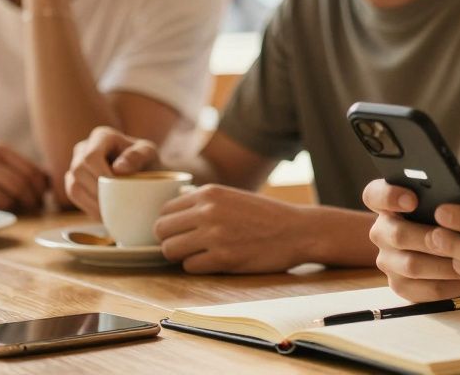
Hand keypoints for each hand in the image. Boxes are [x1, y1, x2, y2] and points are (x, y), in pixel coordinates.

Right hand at [0, 140, 48, 212]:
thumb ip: (22, 168)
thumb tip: (52, 182)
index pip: (31, 171)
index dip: (41, 188)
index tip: (43, 196)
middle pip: (21, 185)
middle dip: (32, 199)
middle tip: (35, 206)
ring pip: (8, 199)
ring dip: (17, 207)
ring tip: (19, 206)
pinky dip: (1, 210)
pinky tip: (0, 206)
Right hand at [64, 126, 160, 218]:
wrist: (146, 173)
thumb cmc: (148, 161)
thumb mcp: (150, 154)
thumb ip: (138, 156)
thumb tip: (118, 168)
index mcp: (102, 136)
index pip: (91, 157)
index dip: (101, 174)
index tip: (119, 187)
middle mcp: (84, 148)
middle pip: (79, 171)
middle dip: (97, 190)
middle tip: (116, 203)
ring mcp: (75, 165)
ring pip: (73, 185)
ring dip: (92, 202)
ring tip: (111, 211)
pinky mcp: (73, 181)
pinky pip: (74, 195)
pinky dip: (89, 207)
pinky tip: (104, 213)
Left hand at [153, 185, 316, 272]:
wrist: (298, 231)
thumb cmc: (267, 216)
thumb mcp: (233, 197)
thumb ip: (204, 203)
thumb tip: (172, 217)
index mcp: (210, 192)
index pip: (164, 210)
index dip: (170, 224)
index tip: (181, 232)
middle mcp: (208, 211)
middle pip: (161, 230)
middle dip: (170, 240)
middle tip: (187, 246)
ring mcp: (214, 235)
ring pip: (170, 250)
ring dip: (181, 256)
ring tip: (200, 255)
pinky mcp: (223, 259)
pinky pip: (189, 267)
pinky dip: (199, 267)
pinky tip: (216, 262)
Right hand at [364, 178, 459, 300]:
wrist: (454, 242)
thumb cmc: (450, 215)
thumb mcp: (444, 200)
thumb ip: (443, 197)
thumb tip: (457, 204)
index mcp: (385, 203)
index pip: (374, 195)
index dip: (390, 196)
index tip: (413, 200)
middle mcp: (381, 232)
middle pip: (397, 235)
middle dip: (430, 238)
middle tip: (456, 239)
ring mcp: (387, 260)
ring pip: (412, 265)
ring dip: (445, 264)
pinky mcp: (400, 285)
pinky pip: (423, 289)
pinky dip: (450, 286)